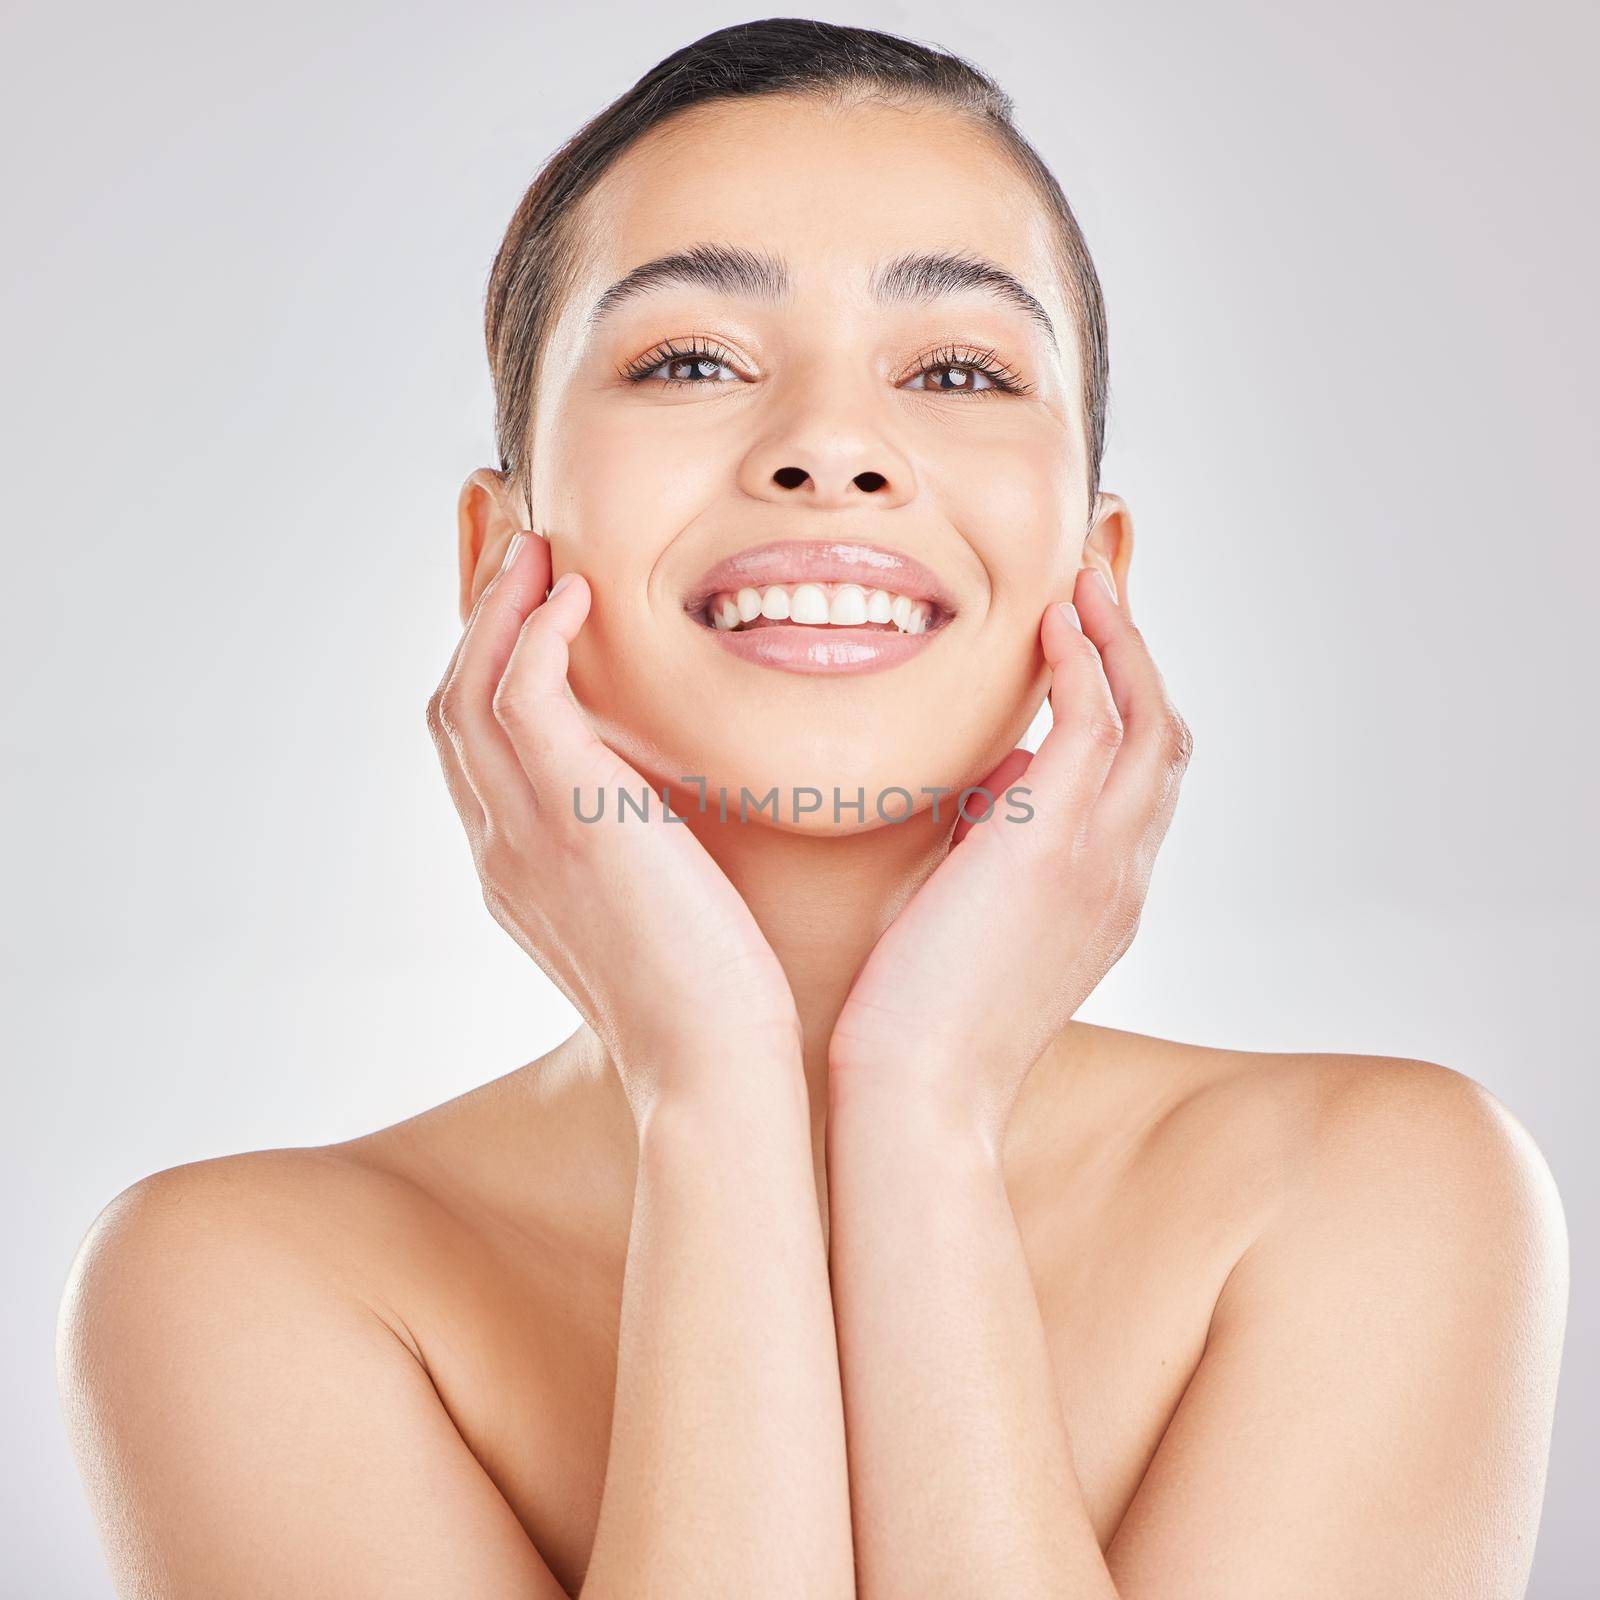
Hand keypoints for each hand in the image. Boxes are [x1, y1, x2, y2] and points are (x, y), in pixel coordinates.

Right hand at [426, 532, 802, 1122]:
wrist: (714, 1071)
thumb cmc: (708, 1000)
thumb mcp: (654, 912)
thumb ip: (637, 853)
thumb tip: (673, 813)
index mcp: (517, 869)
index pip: (476, 745)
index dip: (487, 665)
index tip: (525, 600)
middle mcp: (500, 848)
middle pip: (452, 704)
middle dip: (476, 619)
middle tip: (514, 546)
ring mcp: (523, 835)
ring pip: (469, 690)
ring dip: (499, 606)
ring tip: (540, 546)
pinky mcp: (571, 819)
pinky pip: (520, 697)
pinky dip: (534, 633)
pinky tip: (575, 593)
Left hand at [828, 567, 1192, 1148]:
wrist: (920, 1093)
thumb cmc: (922, 1023)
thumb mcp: (977, 924)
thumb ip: (998, 852)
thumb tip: (995, 785)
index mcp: (1105, 897)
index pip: (1139, 783)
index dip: (1126, 706)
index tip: (1090, 650)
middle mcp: (1123, 874)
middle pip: (1165, 740)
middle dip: (1139, 659)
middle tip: (1100, 593)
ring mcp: (1101, 860)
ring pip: (1149, 721)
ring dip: (1120, 642)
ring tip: (1084, 584)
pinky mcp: (1053, 845)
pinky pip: (1095, 723)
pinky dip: (1084, 662)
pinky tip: (1054, 622)